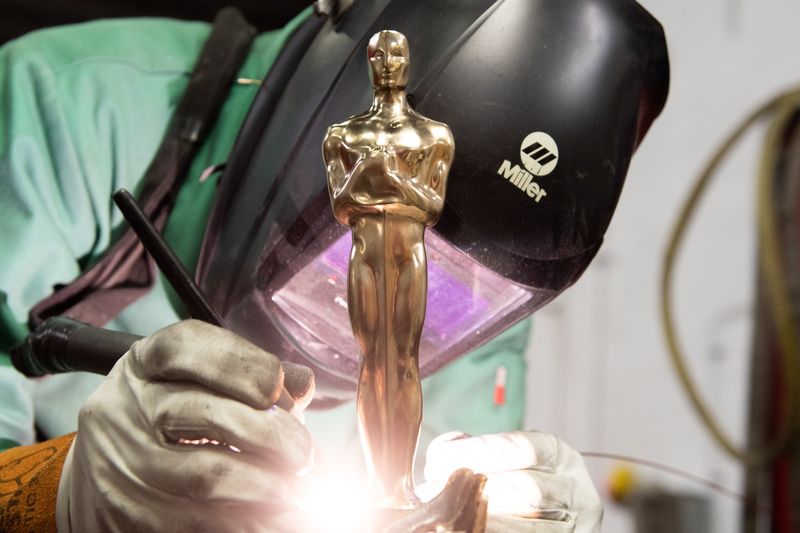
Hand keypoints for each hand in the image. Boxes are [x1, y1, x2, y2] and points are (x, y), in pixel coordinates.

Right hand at [56, 320, 315, 531]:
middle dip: (272, 435)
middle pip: (204, 415)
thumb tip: (300, 385)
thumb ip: (251, 374)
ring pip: (207, 475)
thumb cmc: (168, 413)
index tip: (279, 385)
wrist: (104, 468)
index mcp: (144, 363)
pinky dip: (248, 518)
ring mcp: (125, 462)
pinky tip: (275, 515)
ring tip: (300, 489)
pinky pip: (200, 519)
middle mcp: (126, 408)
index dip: (241, 363)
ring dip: (268, 486)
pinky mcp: (131, 511)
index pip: (184, 347)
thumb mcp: (195, 378)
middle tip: (305, 453)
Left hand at [422, 431, 601, 532]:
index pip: (523, 449)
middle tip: (432, 489)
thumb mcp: (504, 456)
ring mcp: (575, 525)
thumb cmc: (513, 479)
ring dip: (479, 518)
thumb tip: (442, 454)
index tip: (438, 458)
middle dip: (474, 488)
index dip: (478, 452)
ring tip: (443, 514)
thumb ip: (474, 448)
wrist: (547, 514)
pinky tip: (466, 528)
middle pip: (527, 489)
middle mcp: (576, 489)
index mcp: (560, 455)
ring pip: (529, 524)